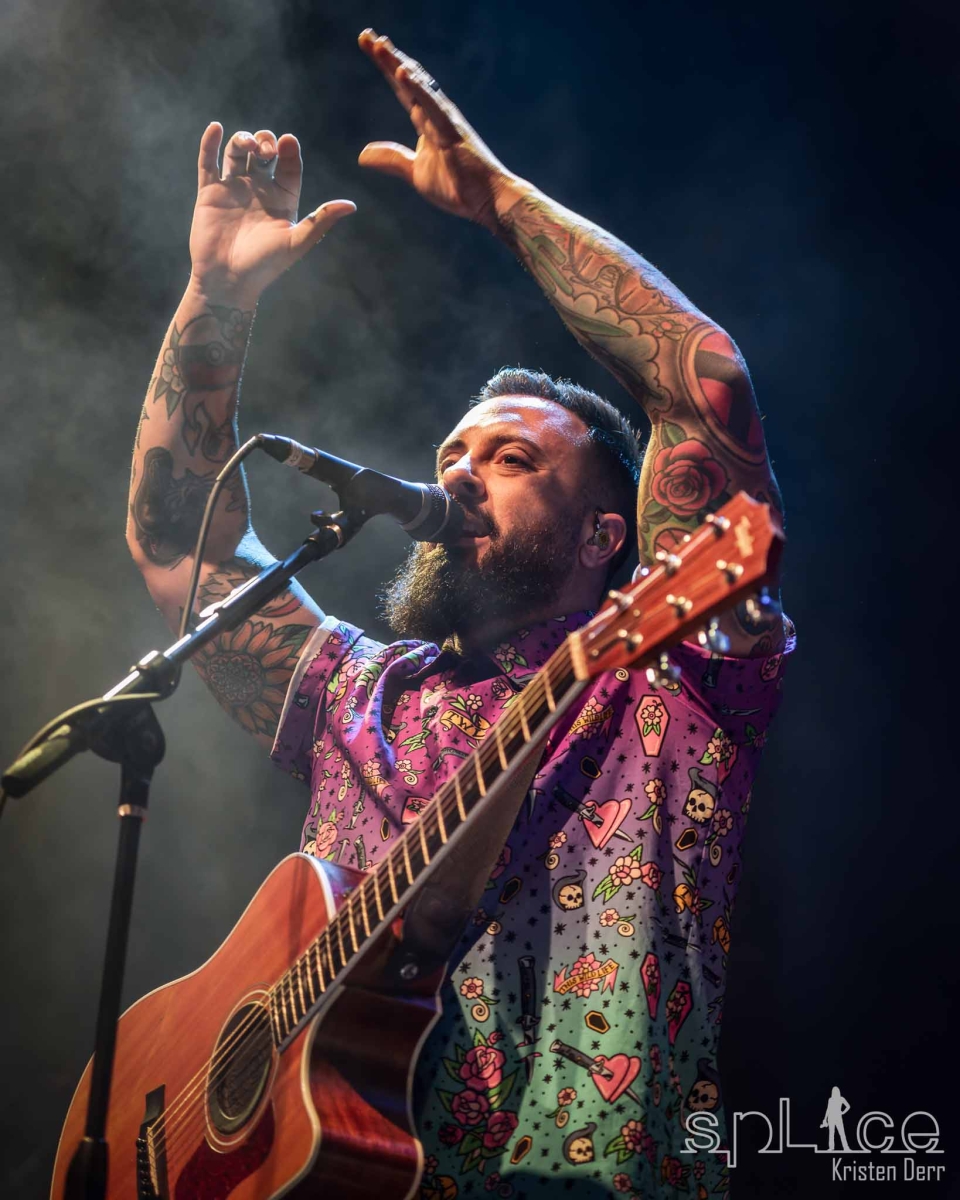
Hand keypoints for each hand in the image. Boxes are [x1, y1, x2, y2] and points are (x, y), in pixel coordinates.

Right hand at [189, 124, 355, 305]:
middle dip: (265, 142)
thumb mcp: (297, 242)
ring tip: (246, 145)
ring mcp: (234, 189)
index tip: (288, 142)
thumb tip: (352, 205)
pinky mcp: (210, 193)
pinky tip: (216, 128)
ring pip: (237, 152)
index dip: (289, 151)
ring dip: (242, 140)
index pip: (290, 166)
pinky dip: (211, 143)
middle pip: (264, 152)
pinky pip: (208, 162)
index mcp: (283, 199)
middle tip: (266, 151)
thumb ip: (321, 220)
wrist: (229, 280)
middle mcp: (259, 190)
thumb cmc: (266, 265)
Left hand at [358, 30, 512, 228]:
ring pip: (419, 85)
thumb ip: (391, 159)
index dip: (385, 68)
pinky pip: (432, 106)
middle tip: (366, 35)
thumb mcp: (414, 173)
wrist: (487, 200)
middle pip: (407, 80)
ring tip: (379, 43)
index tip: (368, 46)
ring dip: (398, 64)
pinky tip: (402, 72)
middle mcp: (435, 113)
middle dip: (386, 58)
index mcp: (426, 122)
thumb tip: (361, 155)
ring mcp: (445, 119)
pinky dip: (418, 88)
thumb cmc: (458, 186)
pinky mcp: (452, 131)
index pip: (402, 89)